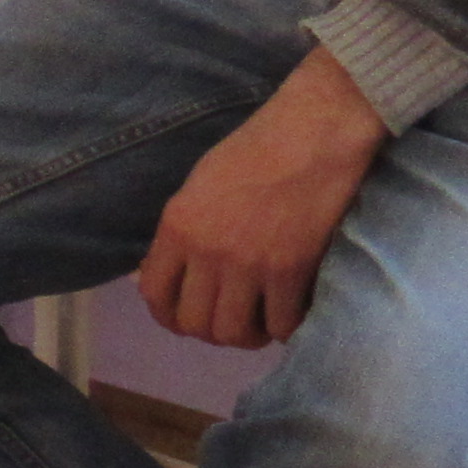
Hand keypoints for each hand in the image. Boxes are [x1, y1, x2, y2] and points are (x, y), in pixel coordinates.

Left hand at [137, 50, 390, 348]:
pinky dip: (285, 327)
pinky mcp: (291, 270)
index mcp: (177, 226)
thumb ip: (182, 233)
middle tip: (231, 319)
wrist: (312, 132)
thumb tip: (161, 274)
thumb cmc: (256, 149)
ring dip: (247, 335)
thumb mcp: (199, 186)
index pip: (155, 295)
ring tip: (259, 321)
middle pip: (196, 324)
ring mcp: (249, 264)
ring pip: (234, 333)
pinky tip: (290, 311)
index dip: (169, 317)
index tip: (186, 319)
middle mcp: (206, 251)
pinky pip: (281, 325)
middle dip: (211, 331)